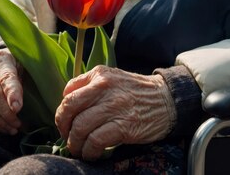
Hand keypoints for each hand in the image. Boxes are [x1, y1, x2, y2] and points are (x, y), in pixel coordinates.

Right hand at [0, 48, 22, 134]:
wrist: (1, 63)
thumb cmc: (19, 66)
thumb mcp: (26, 65)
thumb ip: (27, 78)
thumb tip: (24, 103)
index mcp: (1, 60)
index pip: (6, 77)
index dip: (12, 93)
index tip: (18, 108)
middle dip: (6, 112)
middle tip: (18, 123)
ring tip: (14, 128)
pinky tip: (5, 129)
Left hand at [55, 66, 173, 160]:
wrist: (167, 100)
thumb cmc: (138, 92)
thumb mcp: (113, 78)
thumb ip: (91, 85)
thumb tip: (68, 102)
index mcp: (100, 74)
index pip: (68, 93)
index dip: (62, 112)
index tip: (66, 123)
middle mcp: (104, 87)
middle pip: (69, 109)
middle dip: (63, 128)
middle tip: (68, 138)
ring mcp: (114, 107)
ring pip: (80, 127)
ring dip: (75, 143)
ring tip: (79, 149)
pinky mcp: (123, 126)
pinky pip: (95, 141)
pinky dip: (89, 151)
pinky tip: (92, 154)